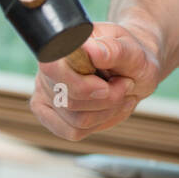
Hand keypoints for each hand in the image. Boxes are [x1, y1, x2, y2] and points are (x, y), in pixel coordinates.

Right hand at [29, 22, 161, 141]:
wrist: (132, 69)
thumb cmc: (130, 56)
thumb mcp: (132, 50)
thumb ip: (113, 50)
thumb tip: (91, 50)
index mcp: (63, 45)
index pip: (52, 68)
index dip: (81, 85)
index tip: (107, 86)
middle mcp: (48, 69)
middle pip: (70, 102)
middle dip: (107, 99)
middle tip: (126, 84)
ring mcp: (46, 94)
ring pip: (75, 121)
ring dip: (107, 111)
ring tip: (121, 93)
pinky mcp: (50, 115)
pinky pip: (73, 132)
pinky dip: (100, 123)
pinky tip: (111, 108)